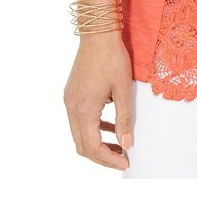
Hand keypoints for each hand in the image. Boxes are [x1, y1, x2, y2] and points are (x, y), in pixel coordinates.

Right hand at [63, 32, 133, 169]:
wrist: (97, 34)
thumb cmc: (112, 58)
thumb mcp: (123, 90)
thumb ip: (125, 119)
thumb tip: (127, 144)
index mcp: (84, 109)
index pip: (92, 147)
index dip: (109, 159)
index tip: (125, 162)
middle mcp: (72, 107)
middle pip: (82, 146)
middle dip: (102, 156)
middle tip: (122, 159)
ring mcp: (69, 101)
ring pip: (79, 134)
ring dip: (97, 144)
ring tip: (119, 146)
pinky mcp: (71, 95)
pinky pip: (79, 120)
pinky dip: (94, 129)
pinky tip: (111, 127)